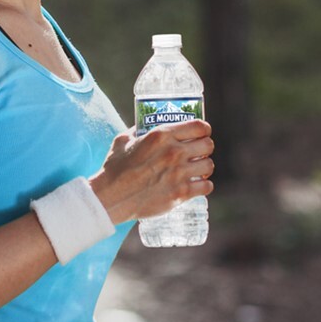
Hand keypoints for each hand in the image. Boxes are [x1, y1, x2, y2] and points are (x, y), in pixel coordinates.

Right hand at [90, 119, 213, 224]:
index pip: (199, 126)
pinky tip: (197, 185)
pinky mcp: (180, 194)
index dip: (204, 129)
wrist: (111, 197)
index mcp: (162, 135)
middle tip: (198, 151)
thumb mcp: (124, 140)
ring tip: (198, 168)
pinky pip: (206, 187)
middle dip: (204, 147)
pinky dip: (203, 185)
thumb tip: (145, 124)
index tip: (201, 133)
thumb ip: (138, 130)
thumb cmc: (115, 168)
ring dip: (204, 166)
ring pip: (209, 165)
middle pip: (208, 145)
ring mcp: (179, 174)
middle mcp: (174, 152)